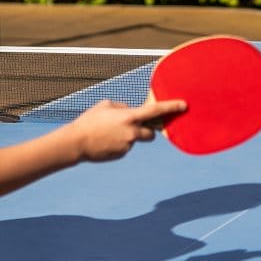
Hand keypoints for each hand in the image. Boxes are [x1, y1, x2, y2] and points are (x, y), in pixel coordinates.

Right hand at [68, 98, 186, 162]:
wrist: (76, 143)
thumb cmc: (89, 121)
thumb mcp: (106, 105)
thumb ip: (123, 107)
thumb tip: (131, 111)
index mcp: (129, 117)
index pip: (156, 111)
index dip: (171, 107)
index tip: (184, 105)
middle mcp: (132, 132)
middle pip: (151, 133)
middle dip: (147, 130)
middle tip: (134, 126)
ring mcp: (127, 146)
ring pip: (135, 140)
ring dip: (129, 136)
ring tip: (109, 133)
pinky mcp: (121, 155)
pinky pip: (125, 147)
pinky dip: (119, 144)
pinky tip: (105, 141)